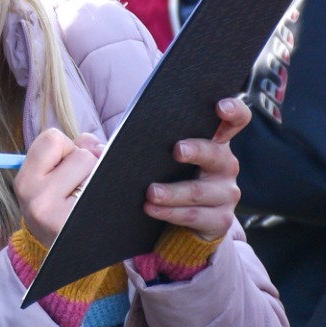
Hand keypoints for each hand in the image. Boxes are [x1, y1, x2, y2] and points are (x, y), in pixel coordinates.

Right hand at [14, 129, 105, 246]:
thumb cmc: (58, 207)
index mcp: (24, 181)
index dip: (65, 148)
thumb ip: (71, 150)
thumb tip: (97, 146)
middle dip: (86, 166)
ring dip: (97, 180)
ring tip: (86, 198)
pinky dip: (107, 195)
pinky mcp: (81, 227)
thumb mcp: (50, 178)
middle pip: (82, 155)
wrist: (61, 255)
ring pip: (97, 172)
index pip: (52, 139)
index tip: (63, 166)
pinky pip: (107, 192)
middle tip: (77, 188)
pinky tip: (96, 208)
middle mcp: (37, 199)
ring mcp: (59, 216)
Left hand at [144, 96, 250, 239]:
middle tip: (176, 150)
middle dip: (196, 150)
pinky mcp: (220, 220)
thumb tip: (89, 144)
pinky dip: (171, 213)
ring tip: (150, 192)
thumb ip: (130, 143)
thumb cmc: (168, 176)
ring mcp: (226, 193)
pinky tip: (152, 209)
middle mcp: (226, 164)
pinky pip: (195, 216)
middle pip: (216, 153)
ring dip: (173, 192)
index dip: (232, 109)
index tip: (219, 106)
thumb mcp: (156, 157)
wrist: (186, 221)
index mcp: (214, 141)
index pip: (236, 119)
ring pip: (199, 191)